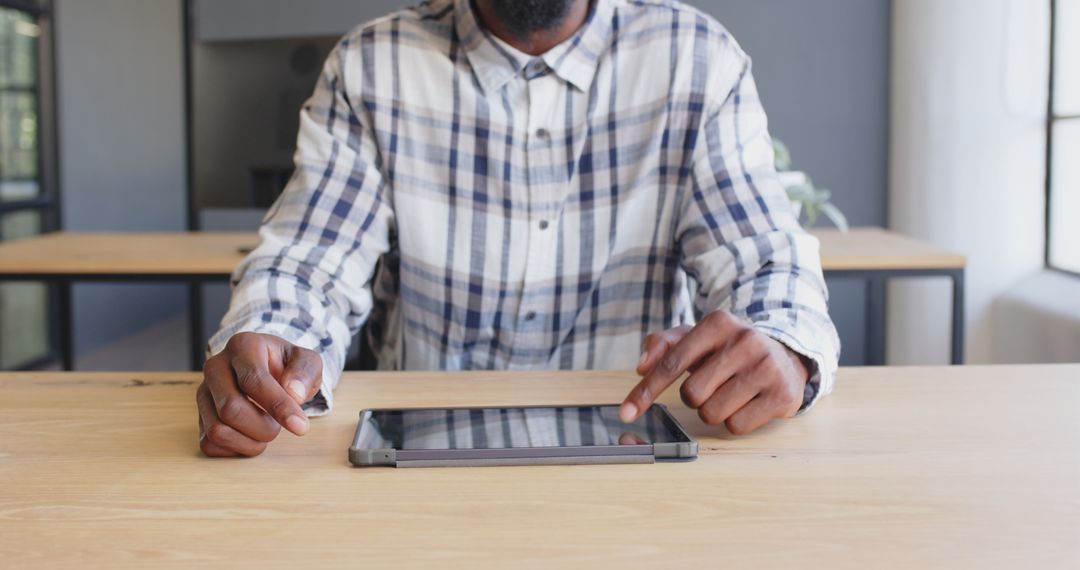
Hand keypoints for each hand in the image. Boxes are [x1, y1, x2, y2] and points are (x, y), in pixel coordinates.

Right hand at [196, 332, 322, 456]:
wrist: (269, 370)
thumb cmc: (287, 366)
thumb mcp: (307, 361)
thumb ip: (305, 372)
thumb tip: (294, 393)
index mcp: (243, 346)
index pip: (253, 380)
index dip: (278, 406)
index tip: (300, 427)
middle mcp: (215, 366)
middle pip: (230, 408)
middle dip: (263, 427)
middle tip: (278, 426)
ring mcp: (204, 392)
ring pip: (218, 430)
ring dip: (250, 442)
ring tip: (266, 431)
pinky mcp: (200, 415)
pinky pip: (210, 444)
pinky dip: (235, 449)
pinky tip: (251, 438)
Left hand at [620, 311, 809, 434]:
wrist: (785, 356)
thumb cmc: (729, 349)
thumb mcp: (697, 337)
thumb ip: (663, 344)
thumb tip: (642, 366)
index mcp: (718, 322)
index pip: (671, 363)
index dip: (646, 391)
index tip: (626, 413)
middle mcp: (745, 340)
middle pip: (691, 394)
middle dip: (695, 397)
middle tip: (713, 384)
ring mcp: (766, 367)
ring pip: (712, 413)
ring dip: (714, 411)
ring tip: (731, 393)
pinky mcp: (782, 394)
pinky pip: (737, 426)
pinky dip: (735, 421)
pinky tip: (748, 403)